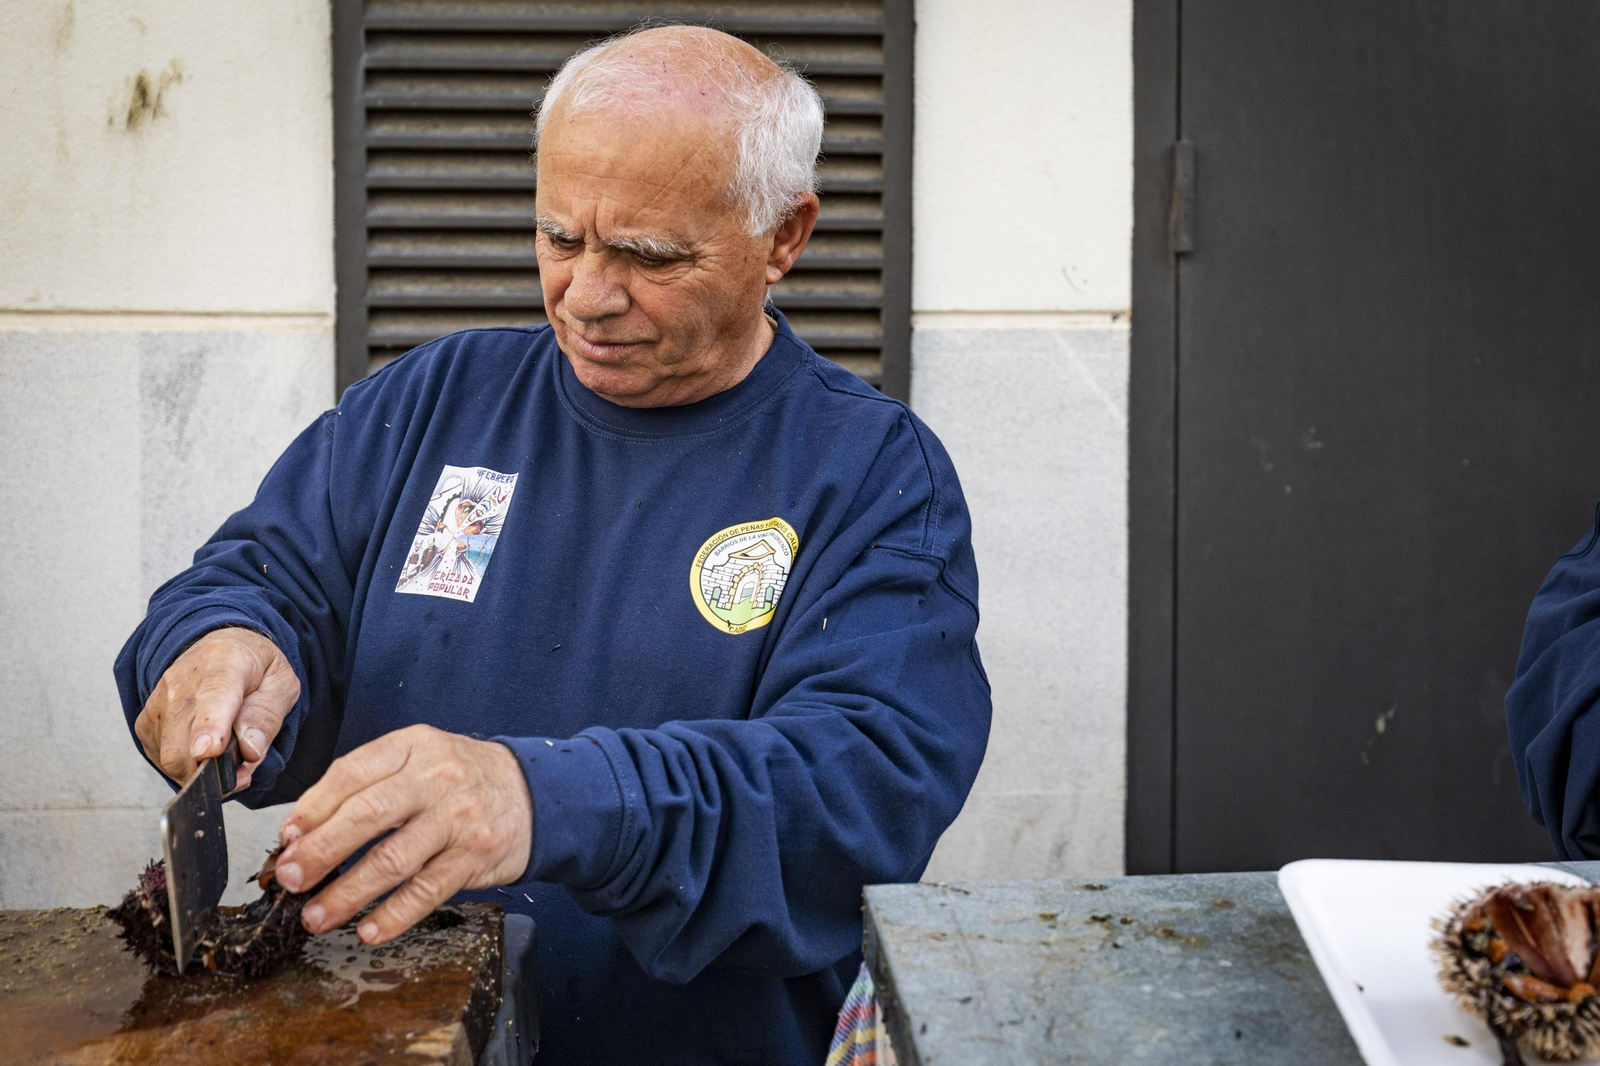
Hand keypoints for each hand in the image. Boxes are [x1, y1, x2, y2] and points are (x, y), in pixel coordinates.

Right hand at [133, 627, 298, 789]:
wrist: (220, 648)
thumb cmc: (255, 668)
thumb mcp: (281, 683)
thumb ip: (268, 715)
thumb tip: (250, 750)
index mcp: (224, 663)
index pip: (213, 698)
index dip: (209, 727)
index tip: (209, 751)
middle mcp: (182, 681)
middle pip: (184, 741)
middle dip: (212, 770)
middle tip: (241, 773)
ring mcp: (158, 701)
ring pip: (170, 757)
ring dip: (200, 771)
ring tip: (226, 758)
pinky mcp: (146, 722)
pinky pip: (160, 759)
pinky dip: (185, 767)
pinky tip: (204, 752)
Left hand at [272, 724, 533, 944]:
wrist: (533, 792)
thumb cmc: (460, 778)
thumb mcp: (417, 759)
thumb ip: (366, 785)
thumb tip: (301, 830)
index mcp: (413, 746)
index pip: (351, 773)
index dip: (313, 808)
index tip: (286, 839)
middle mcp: (437, 778)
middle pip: (368, 816)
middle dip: (320, 851)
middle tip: (290, 879)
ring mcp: (459, 818)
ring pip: (393, 860)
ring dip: (347, 893)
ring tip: (316, 916)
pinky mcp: (476, 856)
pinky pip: (427, 891)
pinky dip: (393, 915)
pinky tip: (368, 930)